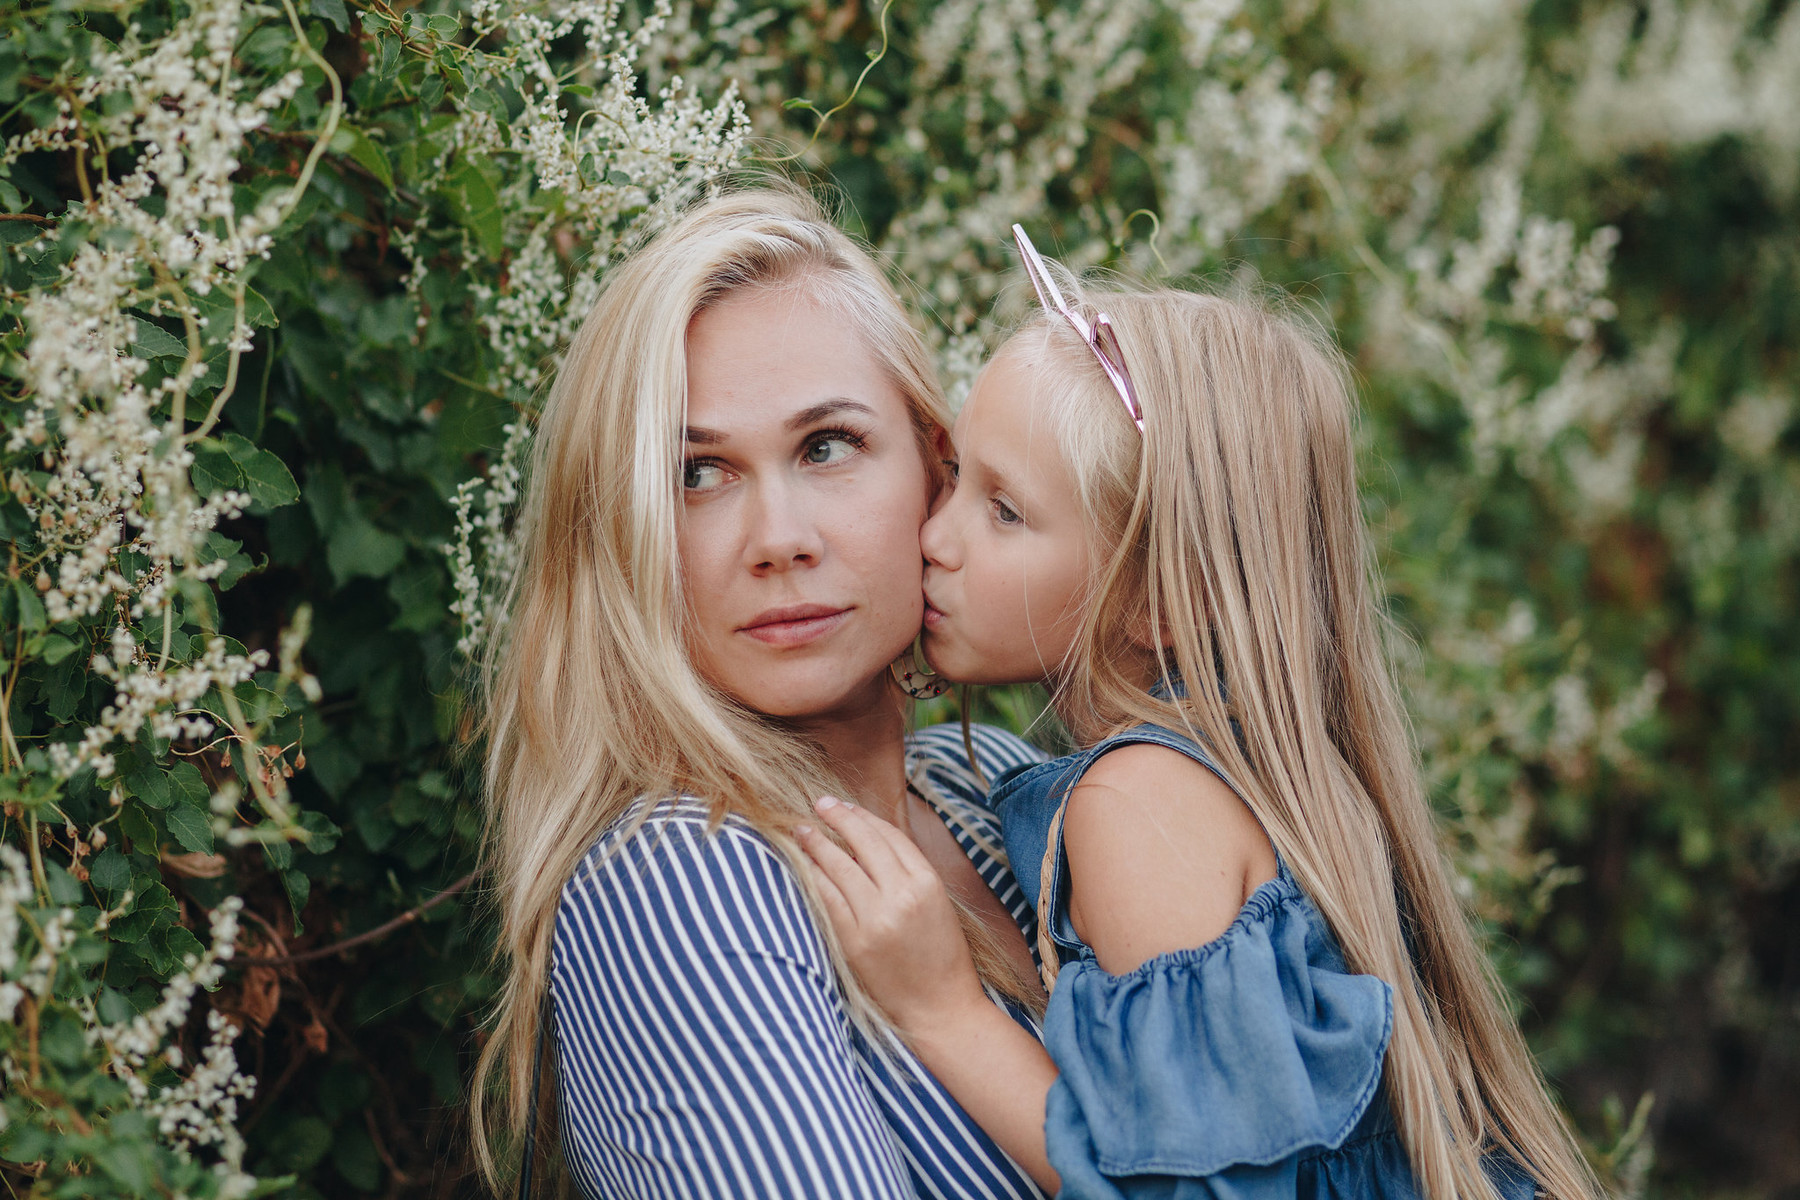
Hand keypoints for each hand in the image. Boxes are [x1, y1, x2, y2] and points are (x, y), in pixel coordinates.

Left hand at [797, 796, 987, 1031]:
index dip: (863, 817)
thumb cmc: (942, 960)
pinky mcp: (856, 943)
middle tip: (819, 804)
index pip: (889, 835)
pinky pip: (828, 899)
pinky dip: (813, 878)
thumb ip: (908, 874)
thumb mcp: (937, 906)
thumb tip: (871, 842)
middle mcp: (902, 895)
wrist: (942, 1010)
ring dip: (817, 844)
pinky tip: (804, 866)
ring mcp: (877, 919)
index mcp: (927, 882)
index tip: (844, 806)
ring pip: (839, 867)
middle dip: (837, 818)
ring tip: (802, 830)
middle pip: (863, 843)